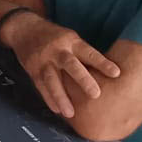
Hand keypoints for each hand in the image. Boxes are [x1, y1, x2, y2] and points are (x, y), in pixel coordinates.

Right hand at [4, 13, 120, 118]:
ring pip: (52, 79)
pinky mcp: (32, 69)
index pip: (89, 53)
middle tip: (96, 94)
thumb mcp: (70, 38)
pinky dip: (49, 98)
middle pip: (70, 65)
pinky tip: (57, 110)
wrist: (24, 28)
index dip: (102, 63)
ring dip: (61, 96)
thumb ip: (83, 54)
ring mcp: (43, 60)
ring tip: (70, 113)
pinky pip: (41, 85)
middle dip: (83, 79)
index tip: (116, 74)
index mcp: (71, 41)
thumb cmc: (55, 37)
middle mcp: (57, 50)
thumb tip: (108, 73)